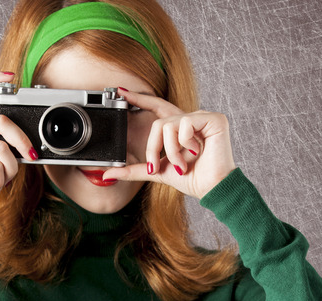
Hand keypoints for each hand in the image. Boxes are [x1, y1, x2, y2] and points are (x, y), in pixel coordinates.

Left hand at [102, 89, 235, 199]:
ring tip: (182, 165)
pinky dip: (185, 143)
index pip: (156, 107)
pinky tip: (197, 152)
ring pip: (169, 125)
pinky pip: (185, 124)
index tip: (121, 92)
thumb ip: (134, 170)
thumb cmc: (191, 179)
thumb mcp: (156, 172)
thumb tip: (108, 175)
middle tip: (155, 167)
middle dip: (153, 148)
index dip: (139, 99)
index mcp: (178, 128)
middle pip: (159, 123)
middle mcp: (190, 119)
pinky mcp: (213, 118)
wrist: (211, 188)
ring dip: (170, 151)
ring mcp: (202, 117)